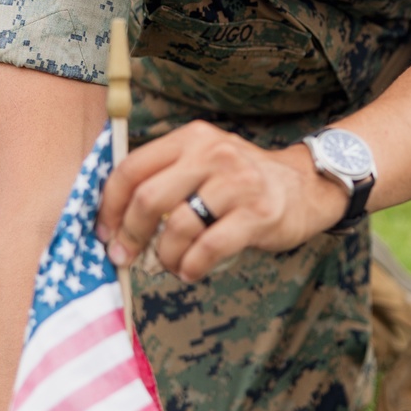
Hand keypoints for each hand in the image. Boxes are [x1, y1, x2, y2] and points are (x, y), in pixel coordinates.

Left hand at [96, 121, 347, 281]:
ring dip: (165, 256)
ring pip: (177, 227)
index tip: (105, 232)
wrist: (306, 187)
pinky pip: (209, 248)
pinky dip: (192, 266)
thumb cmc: (242, 182)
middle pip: (148, 198)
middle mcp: (212, 153)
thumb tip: (116, 222)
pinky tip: (191, 271)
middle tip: (125, 257)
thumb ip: (166, 179)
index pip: (132, 168)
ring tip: (171, 264)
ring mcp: (237, 183)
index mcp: (191, 138)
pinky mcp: (258, 214)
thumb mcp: (205, 162)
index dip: (110, 205)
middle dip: (129, 234)